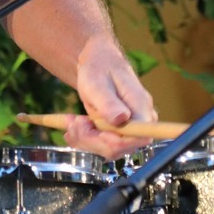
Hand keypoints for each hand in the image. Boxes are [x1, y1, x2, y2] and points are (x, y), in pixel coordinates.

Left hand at [62, 32, 156, 159]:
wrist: (99, 64)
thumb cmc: (100, 68)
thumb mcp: (98, 83)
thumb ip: (109, 102)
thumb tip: (122, 119)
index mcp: (141, 106)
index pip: (138, 137)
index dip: (113, 141)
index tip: (90, 127)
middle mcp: (141, 121)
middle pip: (120, 147)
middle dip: (91, 139)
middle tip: (75, 121)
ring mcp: (131, 129)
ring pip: (109, 150)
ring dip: (85, 139)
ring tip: (72, 121)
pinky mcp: (120, 133)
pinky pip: (103, 146)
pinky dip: (85, 139)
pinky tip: (76, 126)